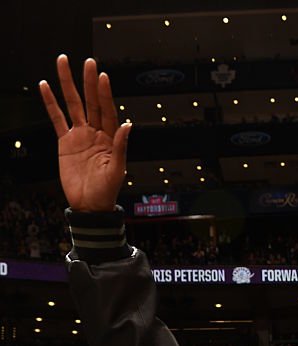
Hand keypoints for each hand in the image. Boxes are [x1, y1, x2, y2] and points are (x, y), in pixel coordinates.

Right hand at [40, 55, 130, 211]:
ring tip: (63, 62)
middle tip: (88, 63)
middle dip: (89, 82)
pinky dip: (50, 103)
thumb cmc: (106, 192)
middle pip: (91, 102)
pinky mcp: (65, 142)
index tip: (102, 77)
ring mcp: (80, 136)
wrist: (89, 206)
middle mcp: (95, 133)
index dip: (105, 94)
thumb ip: (121, 147)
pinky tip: (45, 87)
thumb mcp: (117, 171)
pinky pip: (56, 118)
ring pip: (73, 105)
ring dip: (68, 84)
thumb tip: (127, 125)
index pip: (107, 111)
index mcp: (110, 138)